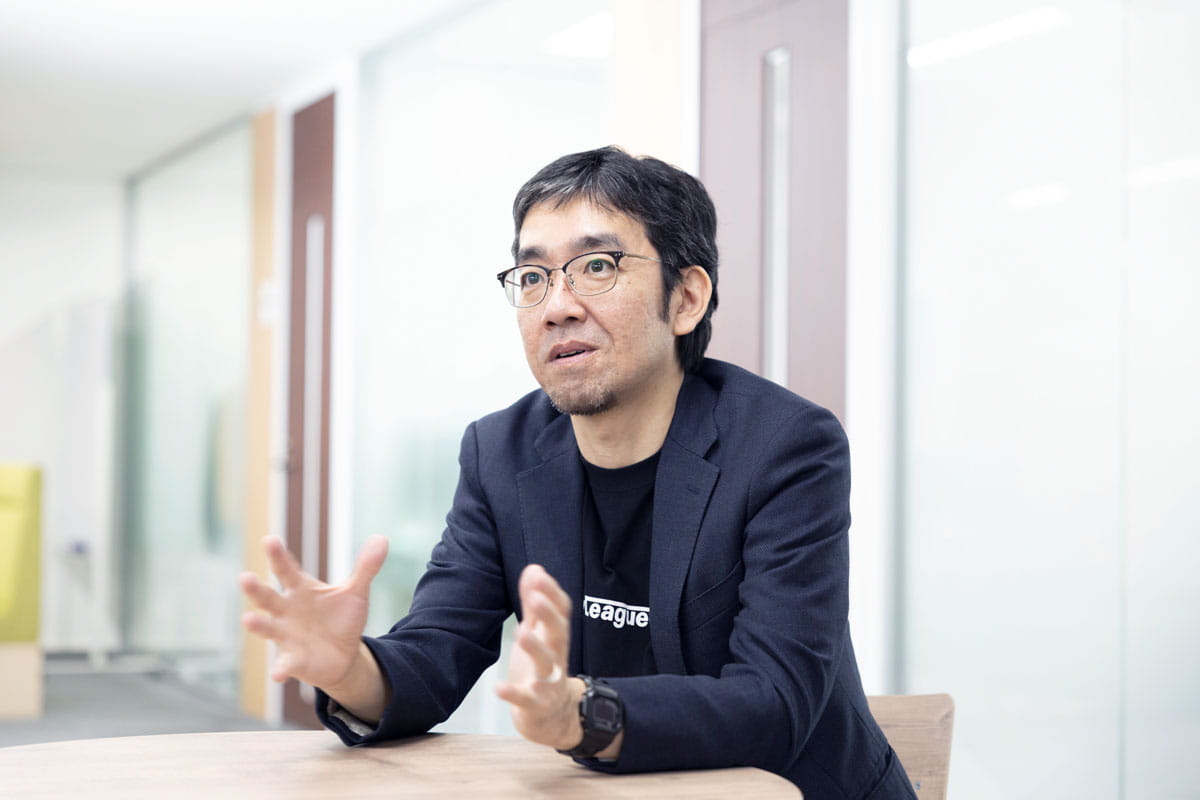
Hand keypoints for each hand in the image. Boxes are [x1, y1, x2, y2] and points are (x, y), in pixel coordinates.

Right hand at [239, 535, 386, 696]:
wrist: (344, 655)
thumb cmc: (342, 618)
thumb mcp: (356, 592)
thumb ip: (365, 567)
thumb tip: (382, 539)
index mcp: (301, 590)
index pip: (287, 570)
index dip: (277, 555)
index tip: (269, 539)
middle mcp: (287, 611)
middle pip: (268, 597)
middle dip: (256, 589)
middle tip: (244, 577)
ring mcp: (286, 636)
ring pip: (268, 628)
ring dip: (258, 624)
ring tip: (248, 619)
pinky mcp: (293, 661)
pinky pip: (284, 664)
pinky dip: (280, 668)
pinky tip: (278, 674)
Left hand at [495, 564, 582, 750]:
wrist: (555, 718)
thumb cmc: (544, 668)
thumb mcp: (540, 633)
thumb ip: (535, 603)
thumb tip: (534, 568)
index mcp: (556, 638)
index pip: (560, 613)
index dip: (551, 594)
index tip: (538, 575)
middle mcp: (557, 658)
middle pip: (558, 634)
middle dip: (548, 615)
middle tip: (536, 597)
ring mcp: (548, 683)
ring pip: (546, 664)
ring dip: (535, 648)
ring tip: (521, 632)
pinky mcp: (535, 706)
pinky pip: (526, 700)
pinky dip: (513, 694)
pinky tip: (498, 687)